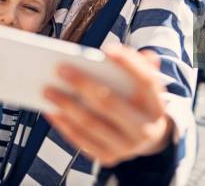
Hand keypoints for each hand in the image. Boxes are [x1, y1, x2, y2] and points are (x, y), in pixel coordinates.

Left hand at [44, 45, 172, 166]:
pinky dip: (64, 125)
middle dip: (84, 84)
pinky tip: (50, 110)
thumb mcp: (144, 82)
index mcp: (156, 103)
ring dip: (66, 105)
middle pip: (111, 103)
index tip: (107, 48)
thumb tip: (116, 51)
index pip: (146, 80)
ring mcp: (127, 146)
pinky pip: (82, 141)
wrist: (147, 136)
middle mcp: (145, 128)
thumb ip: (137, 63)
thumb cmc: (137, 98)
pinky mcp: (109, 157)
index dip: (129, 63)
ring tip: (47, 89)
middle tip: (61, 68)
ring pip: (92, 124)